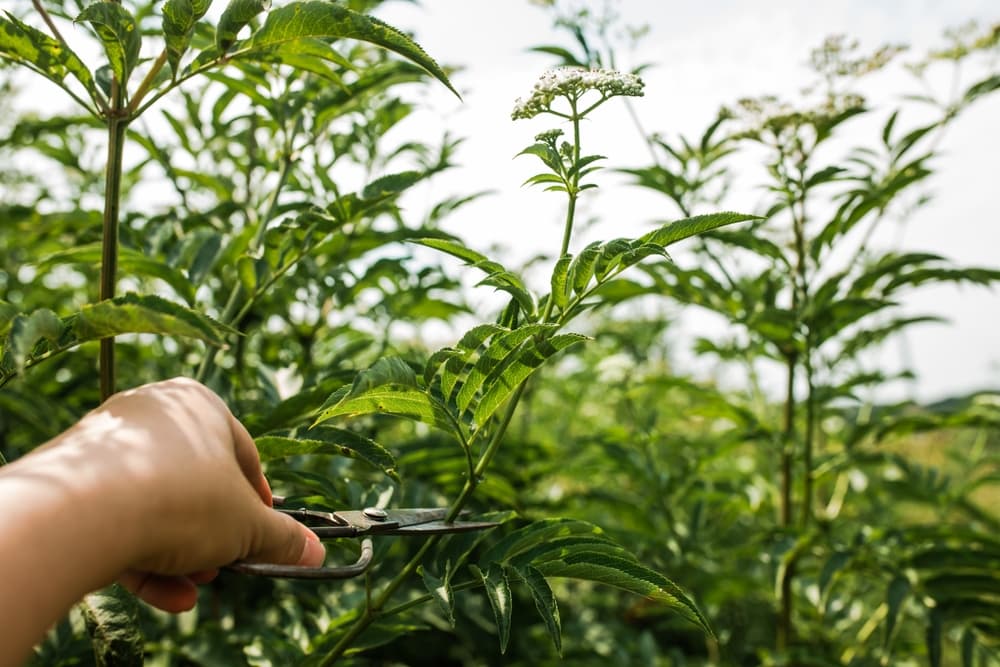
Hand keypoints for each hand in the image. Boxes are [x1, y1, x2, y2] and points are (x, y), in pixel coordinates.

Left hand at [78, 377, 325, 610]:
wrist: (82, 512)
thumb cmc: (183, 500)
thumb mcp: (248, 525)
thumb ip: (282, 537)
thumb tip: (314, 553)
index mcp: (198, 404)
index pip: (242, 456)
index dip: (259, 503)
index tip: (265, 534)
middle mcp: (151, 414)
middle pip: (197, 484)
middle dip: (215, 535)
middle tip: (226, 566)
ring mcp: (106, 446)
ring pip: (157, 507)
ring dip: (184, 553)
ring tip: (195, 586)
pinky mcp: (73, 483)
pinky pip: (120, 520)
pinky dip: (147, 557)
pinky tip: (167, 595)